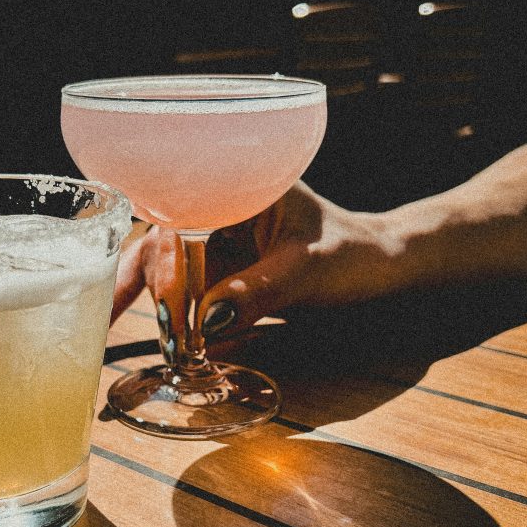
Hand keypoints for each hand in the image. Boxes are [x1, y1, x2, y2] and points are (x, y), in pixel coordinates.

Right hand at [111, 181, 396, 336]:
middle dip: (149, 288)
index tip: (165, 310)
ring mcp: (217, 236)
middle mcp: (218, 202)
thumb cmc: (355, 255)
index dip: (163, 264)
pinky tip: (168, 343)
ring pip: (166, 268)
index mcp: (237, 181)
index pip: (178, 217)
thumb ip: (258, 293)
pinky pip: (186, 289)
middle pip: (161, 243)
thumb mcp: (309, 272)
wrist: (382, 268)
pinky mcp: (221, 266)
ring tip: (148, 344)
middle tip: (145, 335)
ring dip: (157, 307)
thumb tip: (204, 322)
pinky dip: (176, 317)